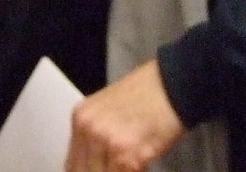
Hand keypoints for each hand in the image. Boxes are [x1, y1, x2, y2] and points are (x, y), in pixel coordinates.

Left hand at [65, 60, 184, 171]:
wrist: (173, 83)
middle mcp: (88, 128)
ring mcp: (106, 141)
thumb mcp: (108, 112)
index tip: (100, 169)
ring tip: (130, 165)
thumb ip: (95, 139)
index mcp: (81, 118)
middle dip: (103, 171)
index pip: (72, 165)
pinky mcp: (127, 154)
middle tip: (117, 166)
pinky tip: (141, 165)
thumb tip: (92, 166)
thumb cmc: (147, 96)